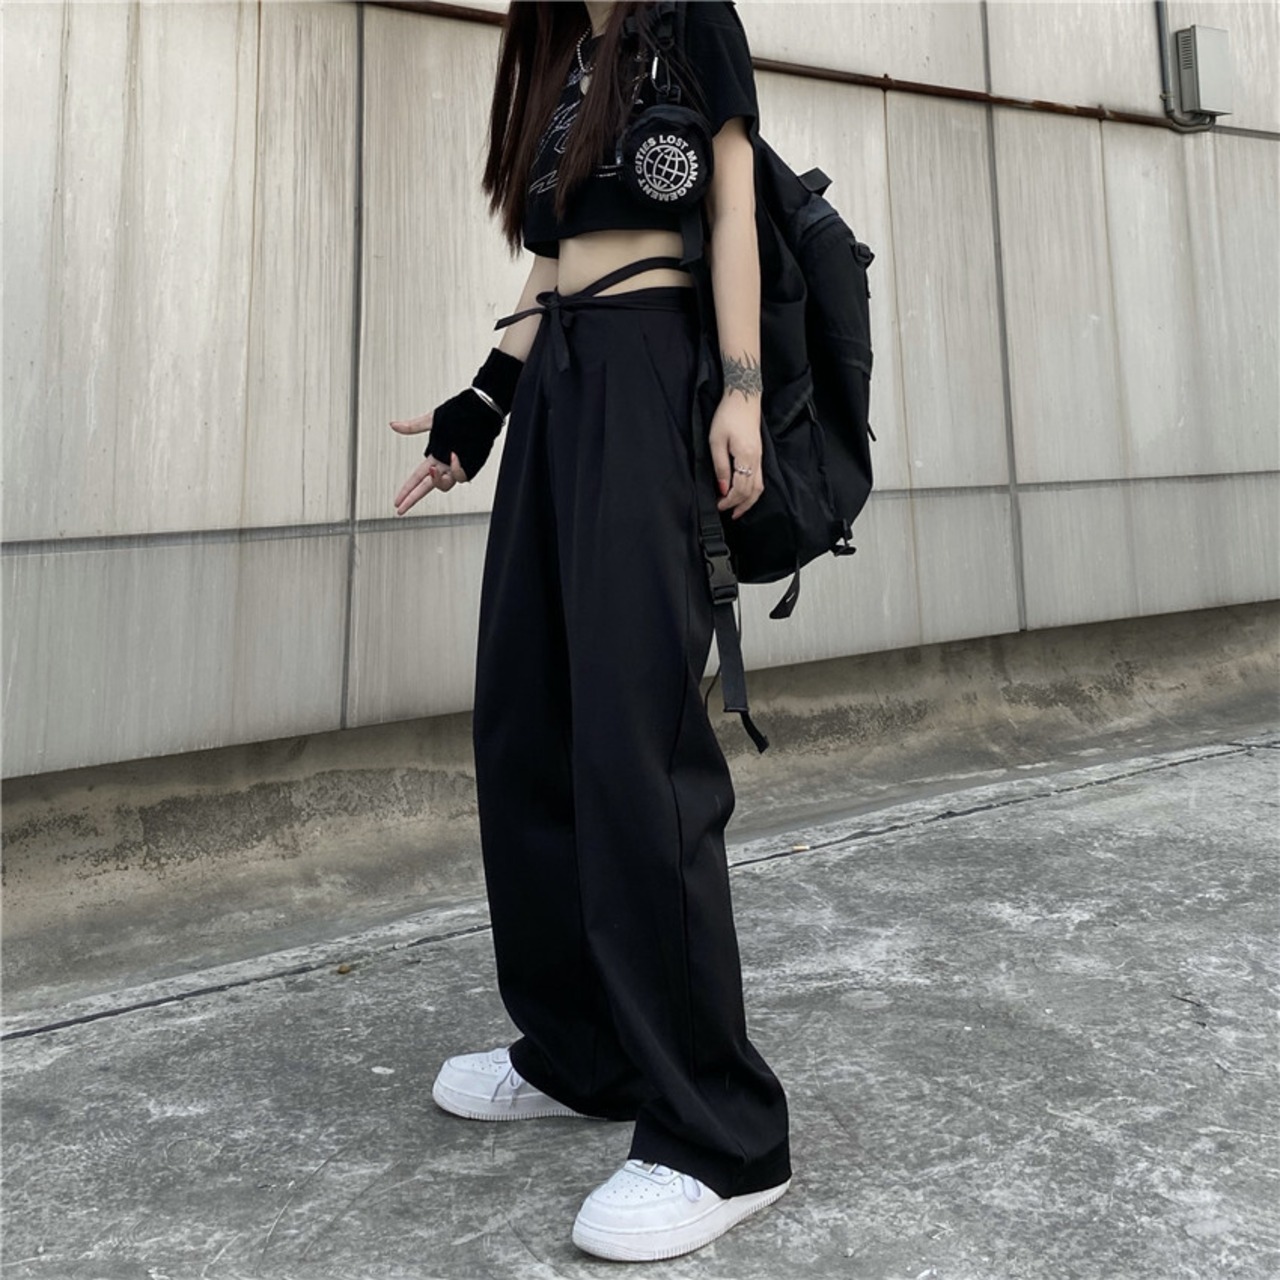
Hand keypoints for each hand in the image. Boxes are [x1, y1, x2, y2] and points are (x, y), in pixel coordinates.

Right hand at [391, 410, 468, 514]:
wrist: (481, 409)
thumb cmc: (461, 414)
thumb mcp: (432, 420)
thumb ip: (412, 427)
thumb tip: (394, 425)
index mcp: (435, 456)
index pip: (417, 477)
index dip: (407, 489)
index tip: (398, 501)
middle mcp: (445, 464)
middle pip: (427, 486)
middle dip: (413, 497)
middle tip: (402, 506)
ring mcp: (458, 466)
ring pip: (445, 485)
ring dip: (437, 480)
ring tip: (433, 468)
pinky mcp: (471, 465)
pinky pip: (462, 476)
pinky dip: (456, 468)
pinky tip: (454, 457)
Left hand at [708, 396, 763, 518]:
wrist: (743, 397)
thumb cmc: (727, 416)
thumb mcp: (716, 441)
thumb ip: (720, 466)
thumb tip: (722, 488)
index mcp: (745, 457)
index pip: (739, 488)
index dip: (729, 501)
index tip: (717, 505)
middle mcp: (756, 460)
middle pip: (751, 492)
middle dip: (738, 505)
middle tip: (726, 513)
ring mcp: (759, 457)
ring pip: (759, 487)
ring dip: (748, 501)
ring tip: (737, 510)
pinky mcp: (759, 454)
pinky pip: (759, 479)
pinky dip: (753, 491)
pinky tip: (744, 494)